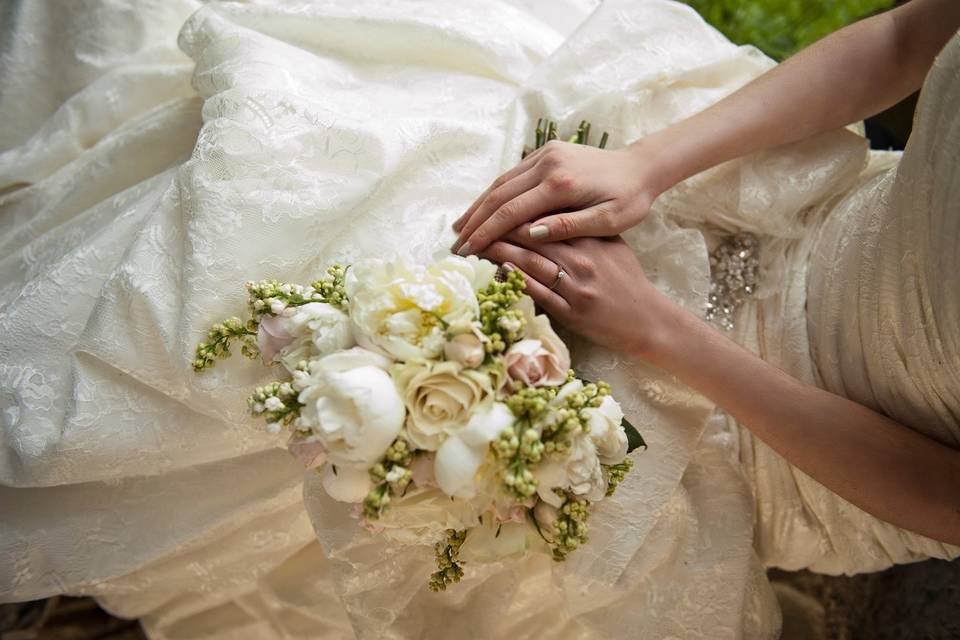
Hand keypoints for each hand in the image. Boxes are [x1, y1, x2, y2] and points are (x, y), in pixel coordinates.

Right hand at [451, 140, 660, 255]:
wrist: (641, 166)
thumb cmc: (629, 200)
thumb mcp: (608, 221)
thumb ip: (568, 227)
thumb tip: (530, 234)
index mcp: (561, 184)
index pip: (512, 212)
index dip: (486, 233)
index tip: (468, 251)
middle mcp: (547, 164)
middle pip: (498, 195)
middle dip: (474, 221)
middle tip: (454, 244)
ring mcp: (545, 154)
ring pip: (501, 182)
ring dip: (478, 205)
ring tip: (460, 228)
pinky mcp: (546, 152)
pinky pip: (512, 175)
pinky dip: (494, 193)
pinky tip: (482, 208)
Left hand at [478, 225, 679, 358]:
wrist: (647, 318)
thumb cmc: (626, 280)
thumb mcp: (611, 244)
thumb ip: (582, 226)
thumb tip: (549, 209)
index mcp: (590, 238)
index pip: (544, 218)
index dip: (513, 212)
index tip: (490, 209)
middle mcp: (581, 259)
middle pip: (530, 238)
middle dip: (496, 231)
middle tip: (470, 228)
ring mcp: (575, 286)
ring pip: (529, 263)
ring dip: (497, 254)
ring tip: (473, 247)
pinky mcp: (572, 312)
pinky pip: (538, 293)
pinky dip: (516, 281)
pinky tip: (497, 273)